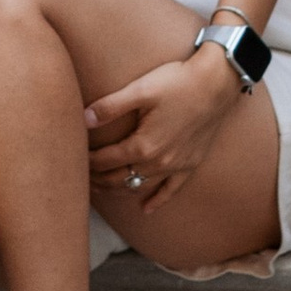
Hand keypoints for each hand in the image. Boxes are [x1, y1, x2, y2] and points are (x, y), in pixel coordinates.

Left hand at [80, 41, 243, 210]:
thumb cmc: (178, 81)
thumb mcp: (141, 89)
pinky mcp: (190, 164)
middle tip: (80, 175)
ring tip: (101, 187)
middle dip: (97, 178)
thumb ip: (110, 107)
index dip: (87, 160)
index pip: (105, 160)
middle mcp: (158, 162)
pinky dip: (157, 200)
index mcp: (142, 145)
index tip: (73, 157)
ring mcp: (176, 166)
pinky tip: (146, 209)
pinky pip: (171, 190)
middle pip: (118, 178)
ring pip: (139, 185)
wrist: (218, 82)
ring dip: (118, 188)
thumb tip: (83, 119)